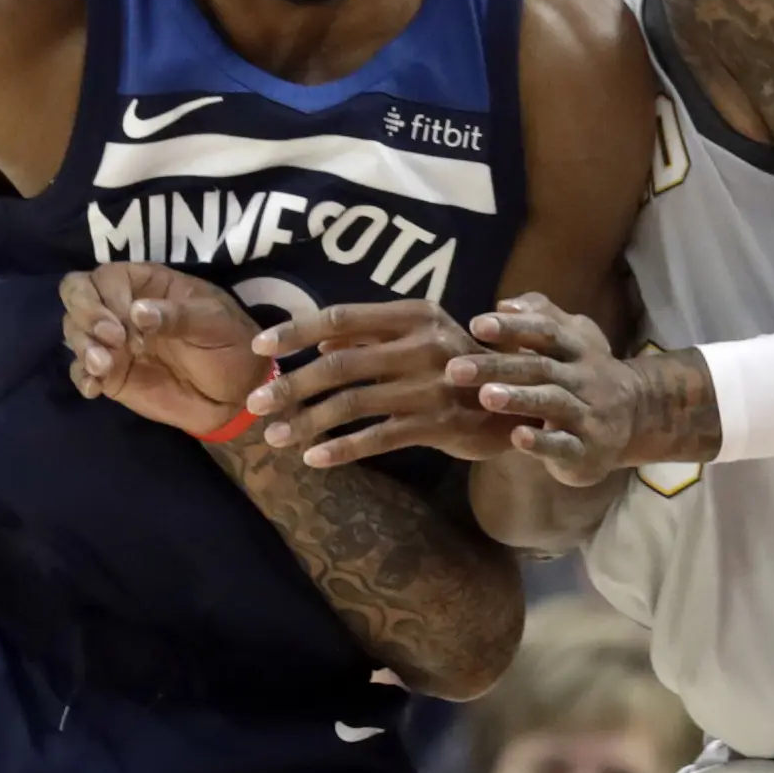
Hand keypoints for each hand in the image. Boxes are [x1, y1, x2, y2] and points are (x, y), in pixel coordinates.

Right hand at [59, 264, 265, 434]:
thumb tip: (137, 312)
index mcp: (147, 284)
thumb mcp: (213, 323)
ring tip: (104, 367)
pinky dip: (82, 377)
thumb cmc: (231, 345)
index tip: (129, 324)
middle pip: (77, 294)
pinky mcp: (112, 375)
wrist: (238, 394)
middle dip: (85, 314)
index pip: (105, 276)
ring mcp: (114, 342)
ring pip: (74, 331)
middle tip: (112, 339)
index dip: (108, 298)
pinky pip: (82, 371)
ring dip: (82, 346)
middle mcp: (122, 307)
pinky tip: (94, 389)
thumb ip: (176, 316)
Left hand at [245, 300, 517, 467]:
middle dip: (290, 384)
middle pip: (340, 363)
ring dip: (307, 420)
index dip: (296, 331)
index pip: (342, 316)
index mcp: (414, 314)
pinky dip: (341, 448)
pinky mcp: (440, 425)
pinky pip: (378, 437)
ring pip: (353, 403)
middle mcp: (424, 344)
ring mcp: (433, 385)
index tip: (258, 347)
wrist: (520, 403)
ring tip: (274, 436)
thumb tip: (319, 345)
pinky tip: (313, 458)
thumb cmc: (456, 367)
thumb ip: (372, 337)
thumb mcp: (420, 339)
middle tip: (253, 402)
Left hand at [444, 292, 641, 485]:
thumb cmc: (585, 372)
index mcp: (577, 349)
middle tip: (456, 369)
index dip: (513, 328)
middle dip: (498, 367)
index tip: (476, 325)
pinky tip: (517, 438)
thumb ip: (542, 315)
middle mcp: (583, 378)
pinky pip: (564, 445)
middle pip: (540, 368)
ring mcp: (587, 415)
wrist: (637, 417)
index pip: (546, 332)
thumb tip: (505, 303)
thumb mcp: (574, 337)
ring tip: (486, 396)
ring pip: (553, 403)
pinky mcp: (586, 450)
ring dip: (519, 399)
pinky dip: (542, 442)